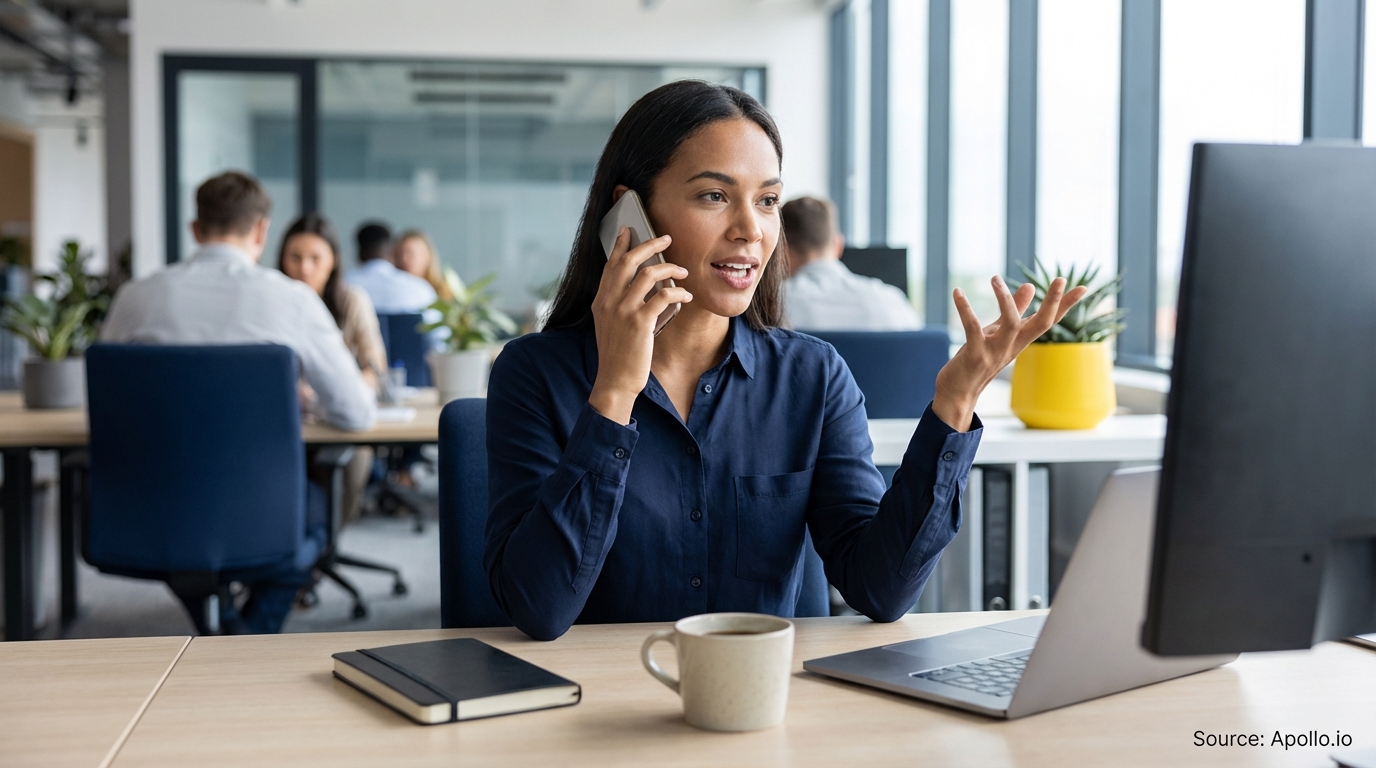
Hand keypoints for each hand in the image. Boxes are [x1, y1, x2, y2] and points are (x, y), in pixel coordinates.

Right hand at [587, 227, 693, 424]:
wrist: (615, 381)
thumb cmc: (618, 355)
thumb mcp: (611, 325)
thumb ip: (621, 305)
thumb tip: (645, 288)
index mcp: (601, 301)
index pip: (611, 265)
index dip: (621, 245)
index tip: (629, 230)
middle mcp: (609, 302)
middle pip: (628, 261)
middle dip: (648, 244)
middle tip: (664, 237)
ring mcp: (623, 311)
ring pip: (648, 274)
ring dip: (669, 268)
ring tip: (683, 270)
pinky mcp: (640, 323)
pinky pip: (663, 296)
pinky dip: (678, 292)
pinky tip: (686, 296)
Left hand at [932, 275, 1087, 431]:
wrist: (959, 393)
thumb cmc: (979, 360)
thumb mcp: (998, 332)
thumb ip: (1015, 310)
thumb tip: (1030, 285)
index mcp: (1020, 340)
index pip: (1048, 321)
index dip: (1065, 305)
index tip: (1083, 287)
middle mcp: (1013, 346)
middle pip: (1041, 324)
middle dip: (1053, 303)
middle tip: (1061, 279)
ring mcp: (995, 352)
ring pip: (1010, 324)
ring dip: (1005, 300)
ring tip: (995, 277)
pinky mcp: (975, 356)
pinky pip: (972, 329)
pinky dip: (966, 309)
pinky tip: (958, 292)